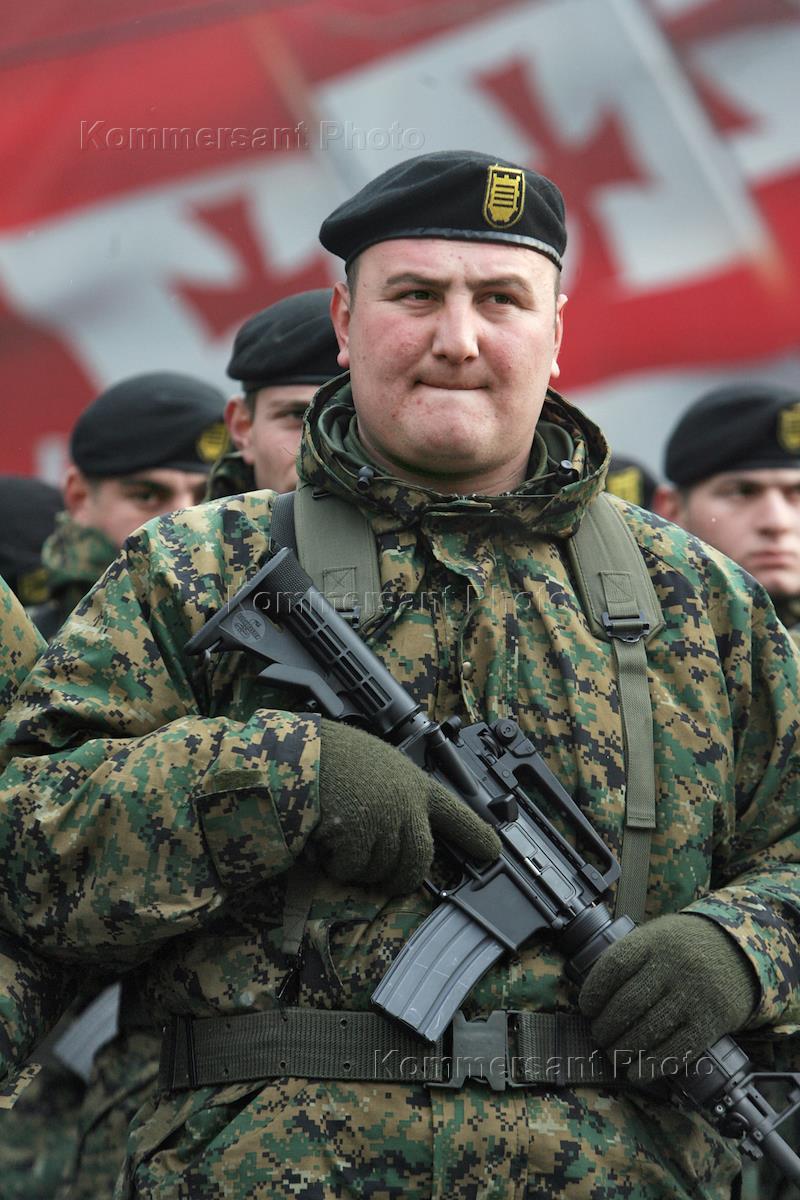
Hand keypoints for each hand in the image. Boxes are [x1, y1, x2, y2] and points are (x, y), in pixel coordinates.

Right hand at [312, 719, 500, 892]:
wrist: (301, 752)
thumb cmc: (334, 757)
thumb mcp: (378, 767)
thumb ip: (396, 797)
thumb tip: (398, 838)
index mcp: (414, 784)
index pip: (455, 812)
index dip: (475, 834)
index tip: (493, 851)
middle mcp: (406, 804)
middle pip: (417, 862)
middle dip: (401, 880)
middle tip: (386, 884)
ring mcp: (384, 820)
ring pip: (381, 870)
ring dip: (360, 868)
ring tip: (340, 840)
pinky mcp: (358, 835)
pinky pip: (350, 869)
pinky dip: (335, 864)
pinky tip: (324, 841)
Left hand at [579, 913, 758, 1081]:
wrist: (739, 951)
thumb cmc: (685, 947)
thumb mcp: (657, 936)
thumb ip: (631, 958)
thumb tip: (594, 995)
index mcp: (654, 941)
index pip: (615, 966)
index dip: (594, 990)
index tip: (586, 1007)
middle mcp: (673, 966)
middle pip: (629, 1002)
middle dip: (606, 1026)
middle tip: (598, 1036)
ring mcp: (694, 994)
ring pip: (650, 1029)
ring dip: (624, 1048)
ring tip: (613, 1054)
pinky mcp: (711, 1021)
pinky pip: (677, 1049)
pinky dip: (652, 1065)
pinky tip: (636, 1072)